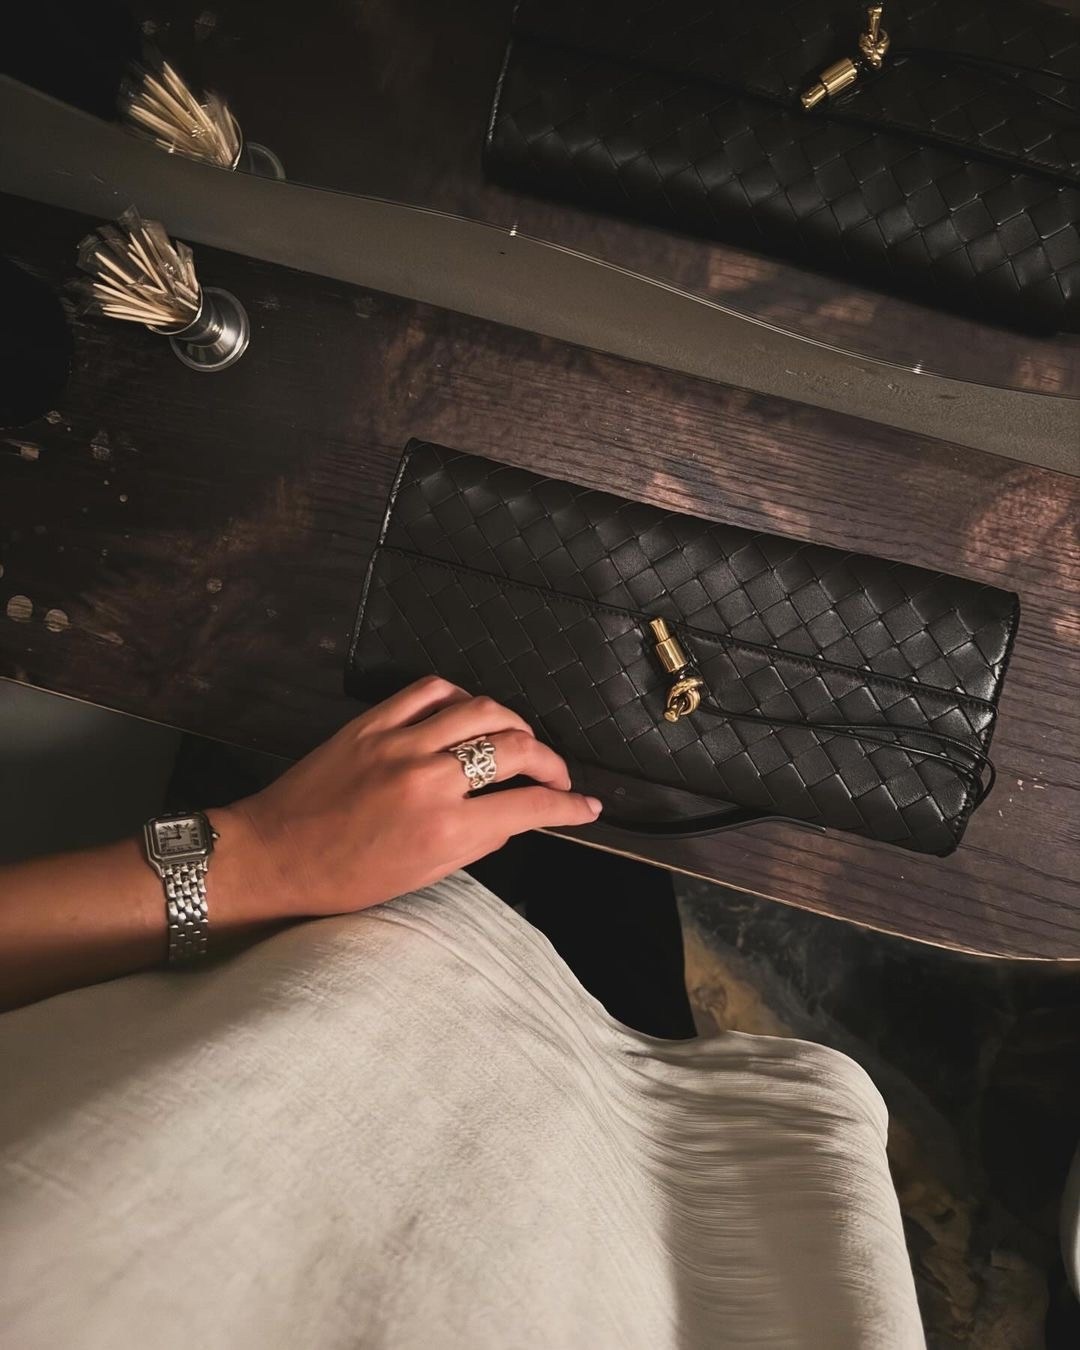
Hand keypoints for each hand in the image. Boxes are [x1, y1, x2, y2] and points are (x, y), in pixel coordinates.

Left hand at [214, 677, 601, 922]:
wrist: (273, 855)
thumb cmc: (343, 878)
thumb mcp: (421, 876)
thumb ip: (476, 843)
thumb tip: (515, 818)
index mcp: (445, 830)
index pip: (530, 806)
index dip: (569, 807)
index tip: (586, 808)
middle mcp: (429, 781)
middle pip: (516, 749)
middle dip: (552, 762)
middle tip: (556, 776)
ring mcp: (400, 744)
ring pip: (483, 710)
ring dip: (515, 724)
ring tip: (520, 740)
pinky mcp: (373, 723)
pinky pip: (432, 691)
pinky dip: (461, 697)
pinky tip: (468, 713)